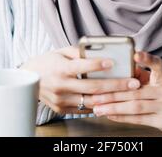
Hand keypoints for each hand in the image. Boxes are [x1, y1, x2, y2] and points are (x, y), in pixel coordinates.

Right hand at [20, 46, 140, 114]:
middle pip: (93, 87)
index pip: (82, 66)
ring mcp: (62, 100)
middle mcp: (61, 85)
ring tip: (128, 93)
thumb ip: (79, 52)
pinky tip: (113, 100)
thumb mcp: (61, 51)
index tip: (113, 62)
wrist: (28, 79)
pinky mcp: (62, 109)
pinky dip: (99, 105)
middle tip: (133, 83)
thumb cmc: (48, 62)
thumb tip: (100, 51)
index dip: (98, 65)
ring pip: (91, 101)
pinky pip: (84, 109)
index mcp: (61, 68)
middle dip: (116, 85)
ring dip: (112, 98)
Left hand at [91, 51, 161, 134]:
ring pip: (136, 107)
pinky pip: (139, 120)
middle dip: (113, 94)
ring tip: (98, 107)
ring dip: (114, 108)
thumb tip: (123, 64)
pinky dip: (122, 117)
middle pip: (137, 92)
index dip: (146, 59)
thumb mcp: (158, 80)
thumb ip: (142, 72)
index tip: (134, 54)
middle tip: (96, 94)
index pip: (157, 66)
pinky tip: (110, 114)